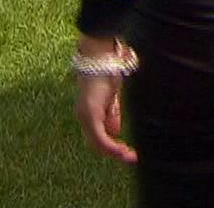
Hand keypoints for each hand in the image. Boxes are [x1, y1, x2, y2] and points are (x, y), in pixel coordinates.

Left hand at [74, 36, 137, 164]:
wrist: (100, 58)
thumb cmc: (106, 71)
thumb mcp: (112, 96)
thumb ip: (112, 113)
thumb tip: (115, 132)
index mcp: (88, 111)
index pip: (96, 135)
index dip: (110, 145)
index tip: (125, 150)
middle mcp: (83, 116)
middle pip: (96, 143)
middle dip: (113, 152)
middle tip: (130, 157)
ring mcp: (85, 116)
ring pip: (97, 144)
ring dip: (114, 152)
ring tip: (129, 155)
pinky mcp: (91, 115)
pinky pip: (100, 138)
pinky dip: (112, 147)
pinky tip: (122, 150)